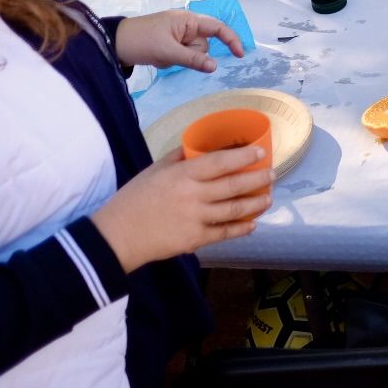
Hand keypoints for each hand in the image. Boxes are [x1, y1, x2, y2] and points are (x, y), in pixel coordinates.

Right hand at [89, 147, 271, 273]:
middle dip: (258, 179)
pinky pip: (224, 233)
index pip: (220, 162)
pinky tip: (252, 224)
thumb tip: (200, 147)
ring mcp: (195, 219)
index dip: (243, 156)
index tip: (261, 152)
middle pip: (234, 185)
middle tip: (272, 175)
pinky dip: (241, 228)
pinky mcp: (194, 239)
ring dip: (255, 203)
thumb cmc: (133, 199)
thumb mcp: (153, 171)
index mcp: (181, 175)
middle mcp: (192, 195)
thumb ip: (178, 158)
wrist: (115, 236)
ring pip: (234, 210)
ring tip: (268, 198)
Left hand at [114, 10, 244, 71]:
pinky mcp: (170, 42)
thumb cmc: (141, 41)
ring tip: (161, 56)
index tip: (239, 55)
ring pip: (192, 52)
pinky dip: (172, 59)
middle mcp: (186, 24)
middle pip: (203, 44)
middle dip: (191, 54)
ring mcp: (177, 33)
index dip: (231, 39)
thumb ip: (193, 59)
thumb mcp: (168, 52)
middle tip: (172, 55)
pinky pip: (181, 54)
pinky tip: (158, 57)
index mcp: (188, 19)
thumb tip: (215, 67)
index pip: (218, 27)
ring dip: (180, 58)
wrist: (113, 44)